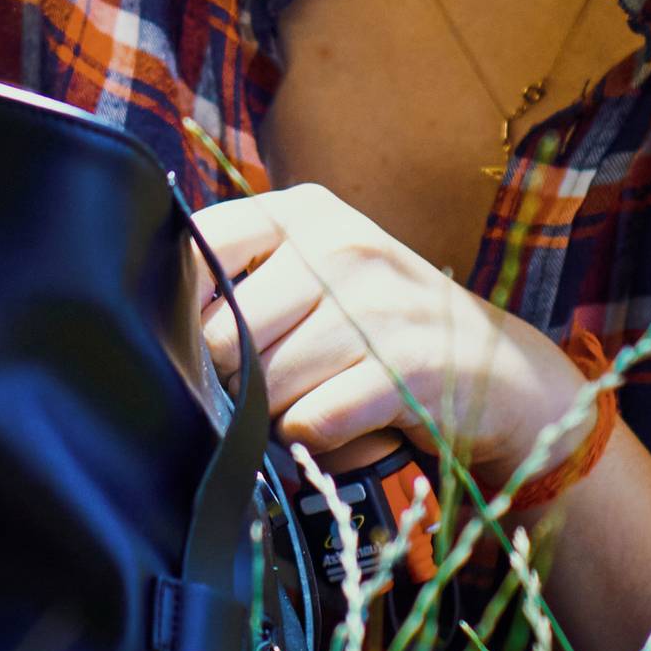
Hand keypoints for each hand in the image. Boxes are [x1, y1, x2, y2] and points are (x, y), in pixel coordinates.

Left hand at [194, 183, 582, 478]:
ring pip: (265, 384)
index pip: (200, 247)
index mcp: (303, 211)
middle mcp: (339, 245)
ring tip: (312, 401)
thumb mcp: (314, 271)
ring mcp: (376, 304)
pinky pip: (312, 422)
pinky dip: (315, 439)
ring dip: (276, 413)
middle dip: (231, 379)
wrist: (498, 371)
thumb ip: (239, 279)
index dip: (182, 309)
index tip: (196, 340)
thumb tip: (153, 323)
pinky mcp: (406, 367)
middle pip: (223, 335)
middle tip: (266, 388)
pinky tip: (341, 424)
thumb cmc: (378, 324)